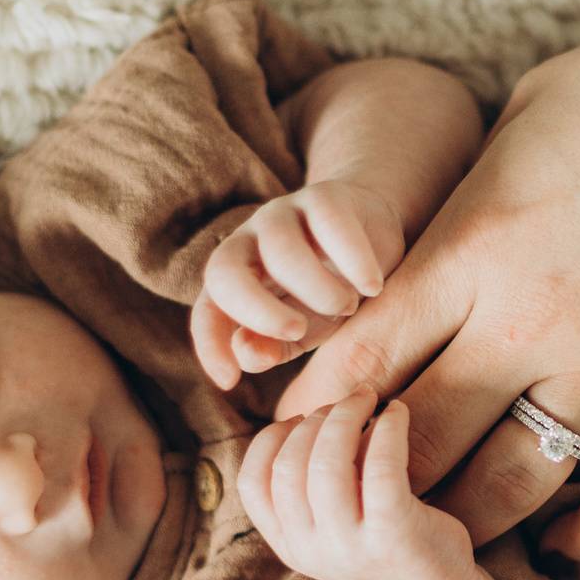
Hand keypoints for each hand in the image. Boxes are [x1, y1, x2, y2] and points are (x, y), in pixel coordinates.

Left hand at [192, 180, 406, 389]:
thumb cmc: (326, 293)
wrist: (369, 237)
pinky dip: (353, 259)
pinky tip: (372, 286)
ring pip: (281, 249)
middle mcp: (248, 244)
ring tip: (347, 308)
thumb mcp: (301, 331)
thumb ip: (271, 348)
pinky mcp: (323, 197)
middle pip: (224, 271)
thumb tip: (247, 355)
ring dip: (314, 287)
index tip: (230, 382)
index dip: (210, 346)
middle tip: (296, 332)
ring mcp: (283, 215)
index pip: (206, 312)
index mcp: (233, 281)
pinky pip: (330, 223)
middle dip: (256, 310)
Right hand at [239, 390, 479, 579]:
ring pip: (327, 463)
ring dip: (346, 416)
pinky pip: (380, 466)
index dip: (271, 438)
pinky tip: (397, 414)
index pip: (252, 483)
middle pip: (290, 465)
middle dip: (315, 419)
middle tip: (346, 403)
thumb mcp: (328, 524)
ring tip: (368, 400)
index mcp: (289, 545)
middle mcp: (312, 550)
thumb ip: (306, 486)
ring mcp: (351, 546)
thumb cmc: (380, 543)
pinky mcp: (394, 533)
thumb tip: (307, 413)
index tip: (301, 419)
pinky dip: (387, 428)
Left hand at [280, 0, 579, 557]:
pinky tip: (563, 538)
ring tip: (452, 530)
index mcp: (475, 242)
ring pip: (505, 494)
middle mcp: (530, 320)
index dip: (318, 408)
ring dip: (467, 521)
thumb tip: (442, 237)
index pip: (360, 356)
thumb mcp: (528, 115)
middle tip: (369, 493)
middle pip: (413, 443)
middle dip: (377, 478)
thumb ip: (476, 192)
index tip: (307, 429)